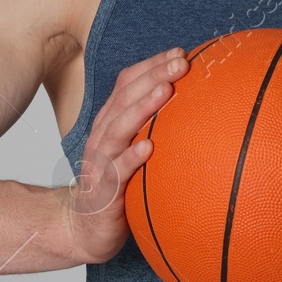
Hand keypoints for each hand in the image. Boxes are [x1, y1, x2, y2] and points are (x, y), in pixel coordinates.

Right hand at [65, 46, 188, 264]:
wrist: (85, 227)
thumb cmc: (116, 184)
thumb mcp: (133, 149)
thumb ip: (153, 127)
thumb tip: (196, 107)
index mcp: (110, 122)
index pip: (127, 84)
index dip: (152, 66)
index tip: (180, 53)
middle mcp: (102, 137)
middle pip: (124, 98)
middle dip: (153, 77)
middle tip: (180, 63)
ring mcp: (101, 163)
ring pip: (118, 129)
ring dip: (142, 108)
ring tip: (165, 92)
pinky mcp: (103, 191)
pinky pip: (116, 173)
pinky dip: (131, 159)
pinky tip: (149, 149)